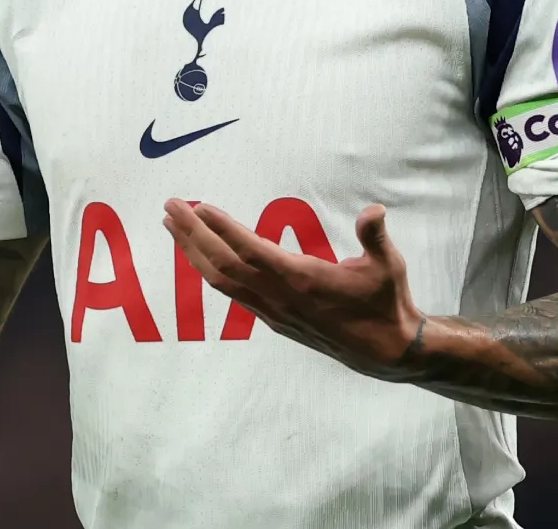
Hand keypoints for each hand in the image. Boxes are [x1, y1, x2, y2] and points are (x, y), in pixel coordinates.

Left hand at [162, 199, 425, 379]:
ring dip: (193, 252)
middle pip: (224, 264)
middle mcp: (280, 297)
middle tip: (169, 206)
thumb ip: (374, 236)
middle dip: (194, 234)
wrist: (384, 351)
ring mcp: (273, 311)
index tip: (200, 207)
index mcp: (303, 280)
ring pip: (222, 281)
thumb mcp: (388, 265)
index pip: (253, 251)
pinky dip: (210, 270)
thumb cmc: (385, 302)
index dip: (224, 229)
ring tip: (172, 226)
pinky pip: (232, 293)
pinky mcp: (273, 319)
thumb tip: (374, 210)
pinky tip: (199, 256)